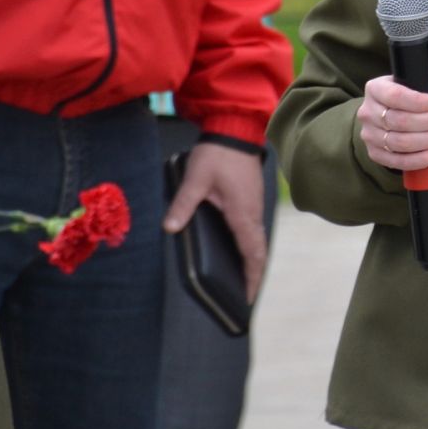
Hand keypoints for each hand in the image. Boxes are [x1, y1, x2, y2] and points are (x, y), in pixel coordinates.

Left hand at [162, 140, 270, 302]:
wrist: (235, 131)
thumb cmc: (217, 155)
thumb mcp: (195, 179)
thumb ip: (183, 204)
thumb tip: (169, 229)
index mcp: (242, 213)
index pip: (252, 252)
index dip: (252, 276)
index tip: (249, 297)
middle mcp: (252, 213)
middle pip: (258, 251)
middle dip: (254, 275)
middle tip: (246, 297)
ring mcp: (254, 206)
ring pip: (257, 240)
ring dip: (253, 261)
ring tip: (244, 280)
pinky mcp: (251, 199)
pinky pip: (253, 230)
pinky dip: (250, 247)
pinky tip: (239, 251)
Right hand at [358, 71, 427, 171]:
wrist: (406, 111)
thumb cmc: (420, 93)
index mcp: (376, 88)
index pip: (395, 96)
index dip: (419, 102)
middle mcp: (368, 112)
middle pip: (399, 121)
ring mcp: (369, 135)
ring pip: (400, 143)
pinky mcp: (375, 154)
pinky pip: (399, 162)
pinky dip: (424, 158)